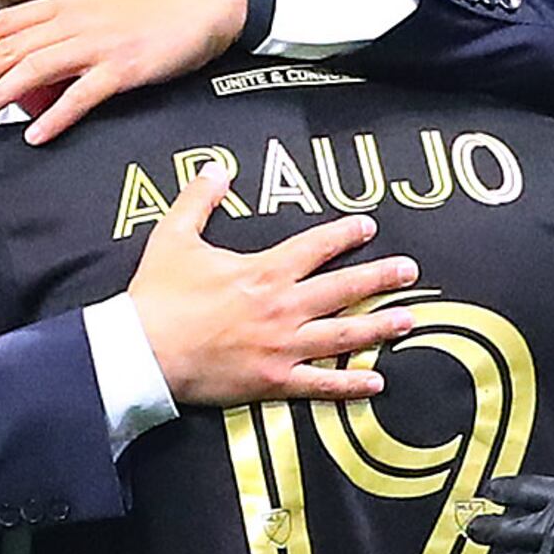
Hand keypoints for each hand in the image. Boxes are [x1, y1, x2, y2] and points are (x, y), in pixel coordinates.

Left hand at [0, 0, 244, 142]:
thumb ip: (81, 7)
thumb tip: (60, 20)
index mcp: (71, 0)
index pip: (8, 22)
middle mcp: (76, 20)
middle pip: (11, 49)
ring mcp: (99, 44)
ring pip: (34, 71)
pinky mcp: (125, 69)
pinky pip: (82, 96)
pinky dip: (56, 116)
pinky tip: (34, 135)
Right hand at [126, 162, 413, 407]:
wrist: (143, 352)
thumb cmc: (157, 298)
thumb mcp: (174, 237)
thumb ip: (199, 199)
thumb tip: (217, 169)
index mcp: (264, 271)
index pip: (316, 247)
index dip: (344, 235)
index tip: (367, 228)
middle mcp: (283, 308)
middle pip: (344, 289)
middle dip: (381, 277)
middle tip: (410, 270)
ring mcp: (282, 347)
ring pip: (344, 335)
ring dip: (380, 326)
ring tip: (408, 319)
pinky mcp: (273, 381)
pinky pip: (321, 384)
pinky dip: (350, 385)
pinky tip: (377, 382)